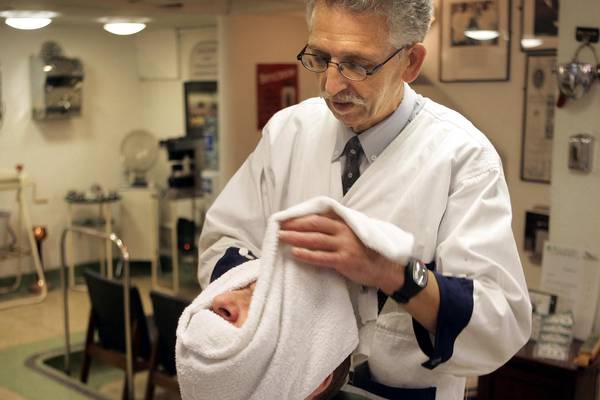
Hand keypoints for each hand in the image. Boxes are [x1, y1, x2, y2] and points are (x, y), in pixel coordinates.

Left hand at [278, 212, 404, 291]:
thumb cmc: (367, 251)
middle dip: (295, 224)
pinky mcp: (344, 260)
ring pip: (315, 239)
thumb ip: (338, 228)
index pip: (319, 216)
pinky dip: (307, 255)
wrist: (385, 268)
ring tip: (281, 237)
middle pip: (314, 224)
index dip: (301, 217)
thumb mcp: (354, 233)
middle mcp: (344, 231)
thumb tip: (314, 226)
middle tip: (279, 226)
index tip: (286, 218)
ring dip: (296, 238)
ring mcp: (344, 245)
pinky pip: (321, 257)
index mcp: (345, 223)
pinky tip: (295, 253)